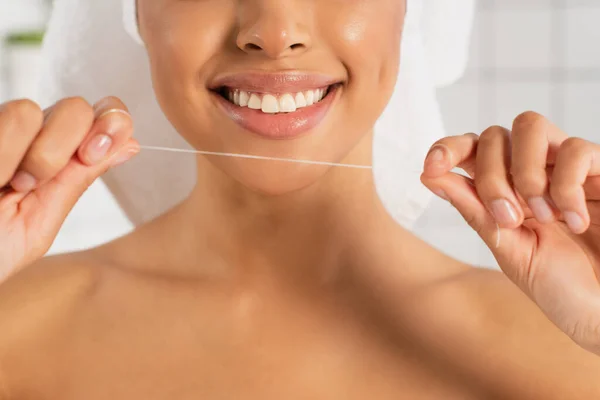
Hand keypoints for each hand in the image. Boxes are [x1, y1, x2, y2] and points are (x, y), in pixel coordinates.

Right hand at [0, 96, 138, 279]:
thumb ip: (79, 179)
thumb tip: (132, 143)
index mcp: (59, 156)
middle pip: (73, 107)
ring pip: (26, 109)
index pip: (102, 114)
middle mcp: (28, 135)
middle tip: (31, 184)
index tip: (93, 155)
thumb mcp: (39, 221)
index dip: (108, 124)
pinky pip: (0, 120)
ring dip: (21, 157)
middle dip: (62, 148)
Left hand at [421, 111, 599, 354]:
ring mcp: (564, 167)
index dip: (447, 148)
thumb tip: (428, 175)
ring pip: (529, 124)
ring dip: (525, 172)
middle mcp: (530, 171)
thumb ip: (473, 209)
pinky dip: (566, 186)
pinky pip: (575, 149)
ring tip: (543, 216)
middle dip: (491, 176)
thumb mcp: (507, 248)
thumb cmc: (559, 284)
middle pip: (494, 135)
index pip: (469, 149)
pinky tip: (576, 220)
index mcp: (503, 190)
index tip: (432, 166)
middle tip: (509, 219)